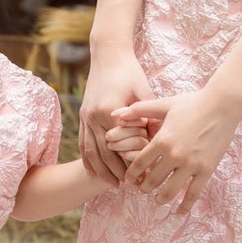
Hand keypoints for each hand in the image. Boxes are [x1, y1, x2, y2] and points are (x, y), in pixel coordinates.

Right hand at [79, 49, 153, 180]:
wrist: (107, 55)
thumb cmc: (129, 72)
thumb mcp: (144, 92)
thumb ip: (149, 117)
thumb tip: (159, 140)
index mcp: (109, 111)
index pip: (120, 145)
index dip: (130, 162)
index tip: (141, 176)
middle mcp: (94, 116)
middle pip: (104, 152)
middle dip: (116, 172)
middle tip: (128, 187)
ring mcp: (85, 117)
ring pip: (91, 151)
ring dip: (100, 170)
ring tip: (112, 185)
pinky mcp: (82, 115)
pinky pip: (83, 143)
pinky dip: (88, 159)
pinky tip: (94, 171)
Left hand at [109, 87, 241, 214]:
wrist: (222, 106)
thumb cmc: (192, 103)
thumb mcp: (164, 104)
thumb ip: (140, 110)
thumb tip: (117, 114)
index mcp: (162, 140)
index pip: (139, 163)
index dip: (131, 174)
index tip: (129, 180)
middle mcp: (174, 155)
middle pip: (152, 180)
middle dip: (144, 188)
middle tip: (142, 190)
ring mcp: (190, 164)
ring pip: (170, 190)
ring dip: (160, 198)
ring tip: (158, 200)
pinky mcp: (206, 170)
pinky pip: (193, 193)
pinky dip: (185, 206)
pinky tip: (179, 213)